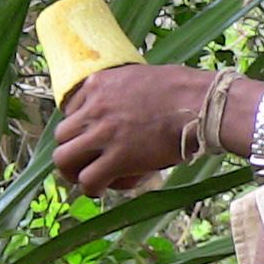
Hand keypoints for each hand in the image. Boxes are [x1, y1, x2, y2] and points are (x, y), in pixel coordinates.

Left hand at [54, 63, 215, 196]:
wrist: (201, 104)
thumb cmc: (184, 88)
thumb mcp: (142, 76)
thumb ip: (124, 88)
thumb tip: (128, 102)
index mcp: (99, 83)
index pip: (70, 109)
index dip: (80, 126)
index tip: (92, 135)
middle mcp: (94, 108)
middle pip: (61, 135)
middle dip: (71, 149)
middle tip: (84, 159)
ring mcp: (104, 134)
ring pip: (64, 159)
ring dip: (73, 170)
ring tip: (86, 177)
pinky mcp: (117, 158)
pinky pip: (88, 180)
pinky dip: (92, 187)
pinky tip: (102, 188)